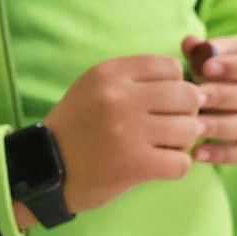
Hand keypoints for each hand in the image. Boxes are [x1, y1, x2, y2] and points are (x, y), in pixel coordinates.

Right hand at [39, 56, 204, 213]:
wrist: (46, 169)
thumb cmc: (78, 128)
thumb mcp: (94, 88)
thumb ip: (135, 79)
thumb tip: (189, 81)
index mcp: (109, 74)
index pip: (171, 66)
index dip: (174, 85)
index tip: (161, 102)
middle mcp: (119, 98)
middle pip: (187, 95)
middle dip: (186, 112)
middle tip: (170, 126)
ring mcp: (128, 131)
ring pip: (190, 128)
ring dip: (182, 141)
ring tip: (163, 146)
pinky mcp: (135, 165)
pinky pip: (182, 162)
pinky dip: (175, 166)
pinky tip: (158, 165)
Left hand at [184, 35, 236, 164]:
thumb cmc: (236, 64)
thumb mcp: (228, 50)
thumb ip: (207, 49)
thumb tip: (189, 43)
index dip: (236, 67)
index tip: (207, 68)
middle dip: (224, 98)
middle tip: (196, 99)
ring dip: (221, 128)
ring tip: (193, 127)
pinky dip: (225, 154)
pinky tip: (199, 153)